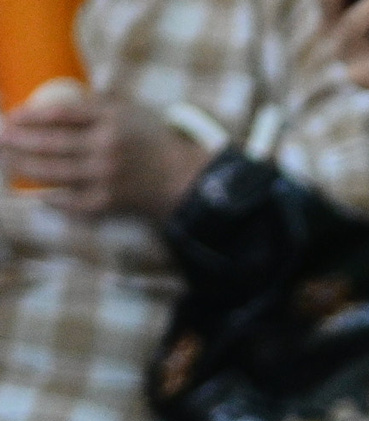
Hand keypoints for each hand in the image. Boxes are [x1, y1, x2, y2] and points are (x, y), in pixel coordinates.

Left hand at [1, 90, 208, 219]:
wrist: (184, 178)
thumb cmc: (152, 140)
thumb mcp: (127, 111)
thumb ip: (93, 105)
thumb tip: (49, 104)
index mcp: (111, 120)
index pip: (61, 114)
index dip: (31, 115)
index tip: (11, 116)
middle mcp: (106, 148)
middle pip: (52, 143)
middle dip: (18, 140)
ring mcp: (107, 177)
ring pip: (55, 172)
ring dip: (25, 166)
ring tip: (7, 160)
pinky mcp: (110, 202)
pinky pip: (73, 202)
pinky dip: (53, 200)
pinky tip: (38, 195)